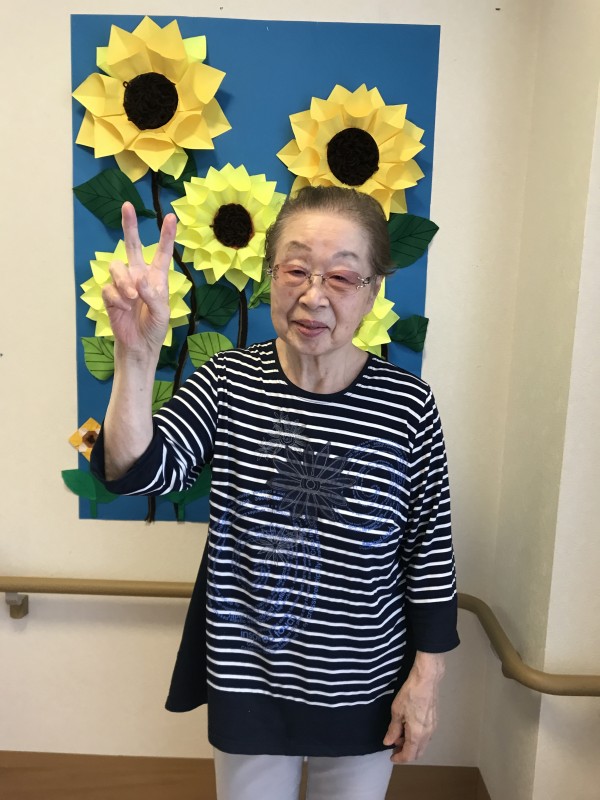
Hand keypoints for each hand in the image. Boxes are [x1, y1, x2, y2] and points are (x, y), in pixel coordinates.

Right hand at [102, 202, 176, 355]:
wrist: (139, 346)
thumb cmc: (155, 329)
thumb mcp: (162, 312)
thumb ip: (153, 294)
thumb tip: (139, 278)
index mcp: (157, 277)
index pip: (162, 253)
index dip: (166, 235)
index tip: (171, 217)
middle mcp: (139, 276)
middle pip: (132, 245)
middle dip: (129, 226)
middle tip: (127, 206)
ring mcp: (123, 284)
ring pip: (117, 267)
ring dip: (124, 282)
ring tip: (132, 298)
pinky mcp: (110, 295)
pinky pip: (109, 288)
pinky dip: (117, 299)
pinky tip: (124, 309)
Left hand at [383, 652, 444, 762]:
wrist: (426, 680)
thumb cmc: (410, 695)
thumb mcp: (397, 712)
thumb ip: (393, 730)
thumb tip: (388, 742)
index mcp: (417, 734)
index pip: (409, 755)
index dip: (399, 758)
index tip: (391, 757)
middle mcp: (427, 734)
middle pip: (418, 753)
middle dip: (406, 754)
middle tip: (394, 749)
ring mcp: (433, 727)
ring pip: (422, 744)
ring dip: (411, 745)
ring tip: (399, 737)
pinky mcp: (434, 720)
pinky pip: (426, 736)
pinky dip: (417, 738)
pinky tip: (408, 728)